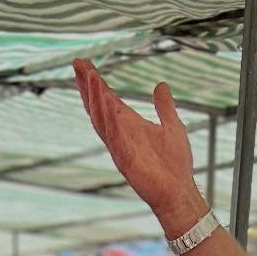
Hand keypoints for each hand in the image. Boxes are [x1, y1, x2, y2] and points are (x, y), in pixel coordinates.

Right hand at [74, 60, 202, 232]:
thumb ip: (164, 107)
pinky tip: (103, 101)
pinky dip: (107, 118)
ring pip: (100, 118)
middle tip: (77, 63)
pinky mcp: (124, 158)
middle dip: (88, 85)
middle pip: (98, 106)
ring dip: (94, 97)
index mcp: (130, 126)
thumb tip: (161, 85)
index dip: (96, 82)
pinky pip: (112, 135)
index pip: (108, 100)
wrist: (179, 192)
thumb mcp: (173, 126)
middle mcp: (120, 134)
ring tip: (90, 75)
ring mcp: (120, 146)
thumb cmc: (175, 165)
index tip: (85, 64)